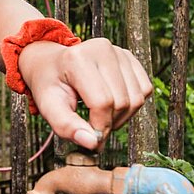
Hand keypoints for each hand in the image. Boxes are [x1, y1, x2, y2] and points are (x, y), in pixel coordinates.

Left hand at [18, 38, 151, 149]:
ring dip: (122, 117)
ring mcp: (119, 51)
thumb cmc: (50, 86)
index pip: (102, 102)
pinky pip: (145, 90)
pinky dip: (132, 106)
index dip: (100, 127)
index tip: (90, 137)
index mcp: (77, 59)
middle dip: (110, 124)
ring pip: (137, 99)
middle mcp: (102, 49)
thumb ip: (67, 127)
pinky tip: (112, 105)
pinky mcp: (130, 57)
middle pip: (122, 102)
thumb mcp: (49, 108)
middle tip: (93, 128)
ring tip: (101, 117)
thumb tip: (93, 144)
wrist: (52, 65)